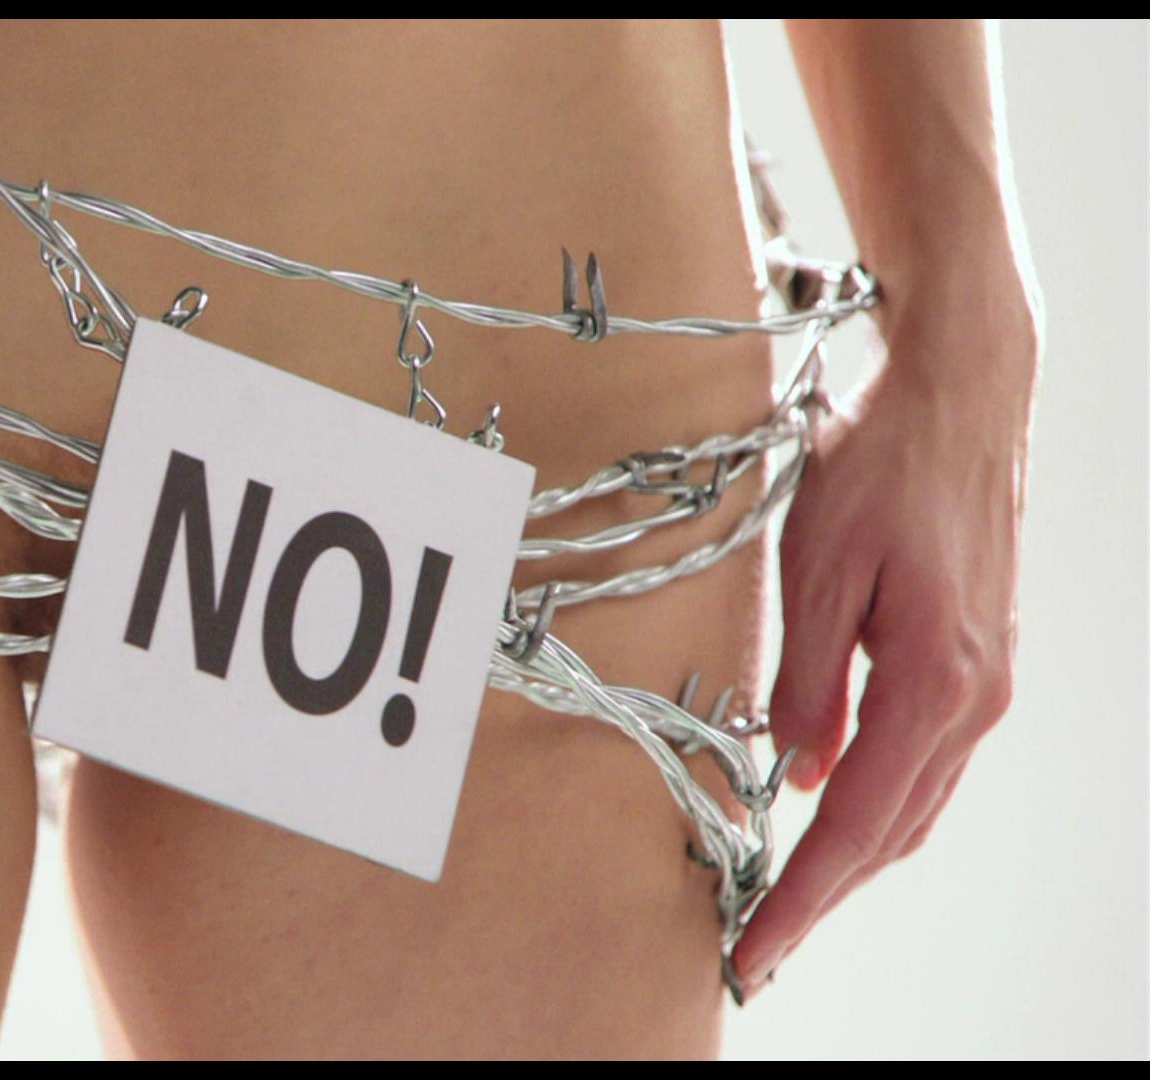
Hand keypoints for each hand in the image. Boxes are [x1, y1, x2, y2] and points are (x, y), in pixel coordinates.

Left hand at [731, 301, 1038, 998]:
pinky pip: (925, 760)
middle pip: (892, 830)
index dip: (803, 897)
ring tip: (788, 897)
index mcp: (934, 683)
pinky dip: (878, 802)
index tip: (756, 948)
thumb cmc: (885, 460)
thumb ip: (805, 680)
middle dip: (824, 893)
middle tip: (758, 941)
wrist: (963, 390)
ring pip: (914, 802)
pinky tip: (834, 810)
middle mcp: (974, 697)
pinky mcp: (975, 659)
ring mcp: (984, 680)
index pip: (854, 823)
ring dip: (853, 855)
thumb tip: (795, 772)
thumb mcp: (817, 567)